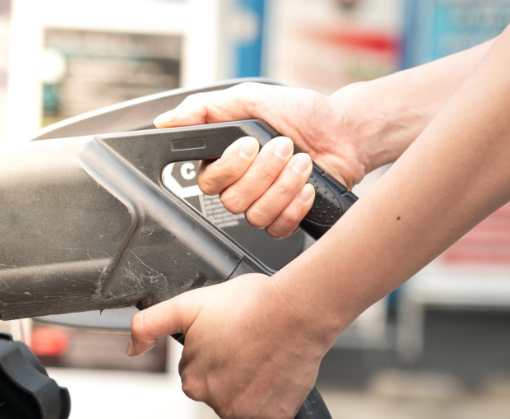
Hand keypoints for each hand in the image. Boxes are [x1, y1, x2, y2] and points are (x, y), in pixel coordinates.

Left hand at [127, 274, 336, 418]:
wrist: (297, 309)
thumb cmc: (250, 303)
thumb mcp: (189, 305)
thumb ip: (150, 324)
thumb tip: (131, 347)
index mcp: (193, 381)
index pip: (194, 369)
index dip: (210, 348)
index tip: (226, 334)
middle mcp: (218, 404)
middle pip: (217, 387)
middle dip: (228, 366)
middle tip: (245, 340)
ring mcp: (249, 412)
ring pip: (242, 401)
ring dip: (249, 383)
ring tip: (262, 352)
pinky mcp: (277, 416)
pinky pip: (267, 416)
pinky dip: (270, 399)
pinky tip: (273, 374)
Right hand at [155, 82, 370, 237]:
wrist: (344, 131)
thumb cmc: (301, 113)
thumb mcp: (249, 98)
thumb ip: (204, 108)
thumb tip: (166, 120)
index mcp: (225, 161)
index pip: (208, 181)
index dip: (229, 167)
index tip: (249, 144)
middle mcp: (240, 186)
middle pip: (231, 201)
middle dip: (263, 172)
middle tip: (284, 146)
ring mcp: (262, 205)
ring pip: (255, 216)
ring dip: (283, 186)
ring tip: (303, 162)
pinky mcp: (285, 219)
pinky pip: (277, 229)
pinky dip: (294, 207)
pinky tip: (307, 186)